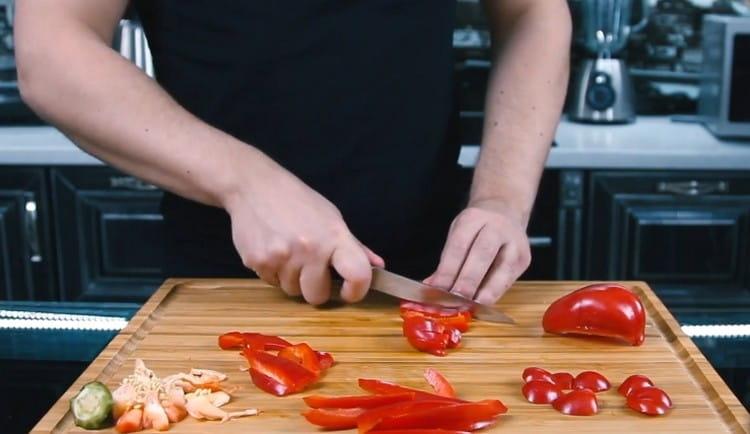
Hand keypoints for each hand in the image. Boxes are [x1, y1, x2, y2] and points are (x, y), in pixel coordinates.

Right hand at [223, 157, 383, 304]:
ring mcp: (282, 257)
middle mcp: (310, 249)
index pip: (358, 275)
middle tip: (309, 267)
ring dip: (291, 278)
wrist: (253, 185)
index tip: (348, 292)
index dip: (357, 291)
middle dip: (314, 287)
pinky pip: (271, 282)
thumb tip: (378, 265)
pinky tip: (272, 249)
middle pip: (317, 296)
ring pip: (292, 291)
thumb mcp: (331, 216)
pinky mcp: (258, 261)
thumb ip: (354, 245)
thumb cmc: (296, 200)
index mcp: (334, 236)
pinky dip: (272, 272)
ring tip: (287, 252)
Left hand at [425, 199, 530, 304]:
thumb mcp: (457, 234)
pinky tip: (480, 305)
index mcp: (474, 218)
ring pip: (501, 271)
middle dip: (466, 282)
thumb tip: (431, 286)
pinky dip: (493, 295)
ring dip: (483, 293)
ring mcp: (515, 244)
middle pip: (482, 255)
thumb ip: (446, 260)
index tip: (436, 290)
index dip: (448, 270)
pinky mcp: (524, 260)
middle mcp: (497, 228)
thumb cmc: (476, 227)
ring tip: (468, 307)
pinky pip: (508, 282)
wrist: (506, 212)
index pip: (459, 245)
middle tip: (453, 301)